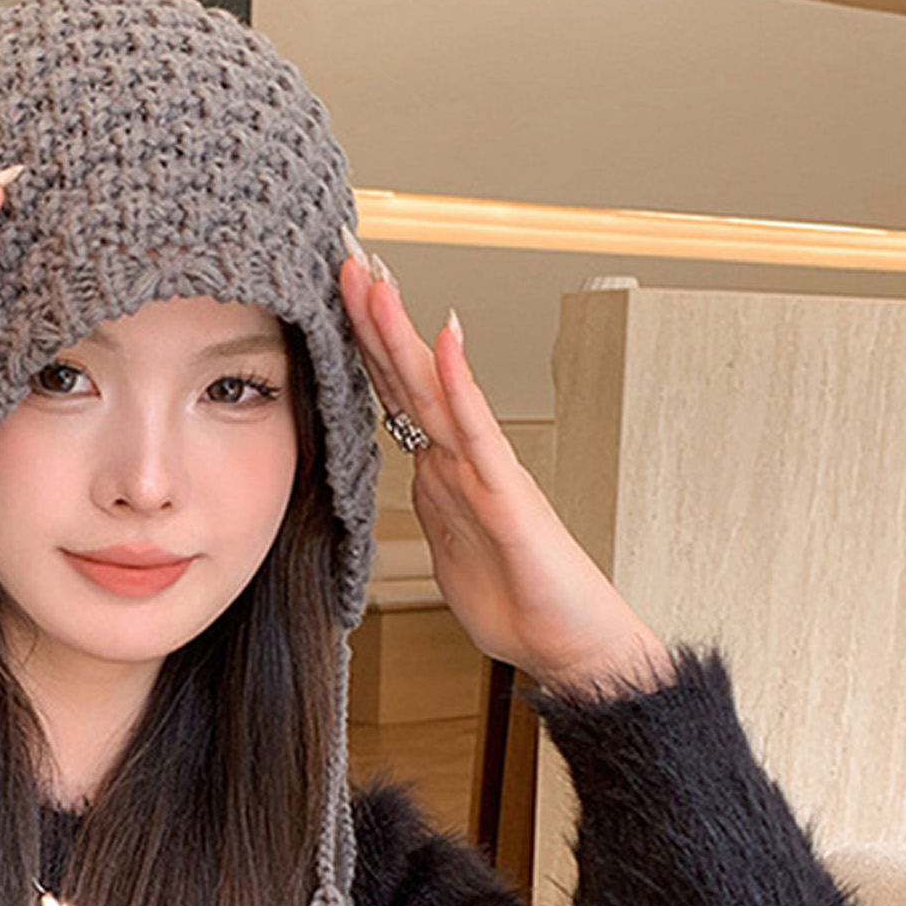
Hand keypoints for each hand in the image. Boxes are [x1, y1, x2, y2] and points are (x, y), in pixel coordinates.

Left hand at [338, 237, 673, 699]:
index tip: (334, 302)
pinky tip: (445, 340)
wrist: (571, 645)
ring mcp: (485, 473)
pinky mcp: (507, 497)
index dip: (361, 350)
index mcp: (443, 474)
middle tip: (347, 259)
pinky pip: (477, 433)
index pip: (392, 398)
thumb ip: (431, 511)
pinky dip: (458, 385)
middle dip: (374, 320)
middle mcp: (462, 461)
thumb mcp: (450, 553)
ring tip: (378, 280)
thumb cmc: (521, 602)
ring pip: (434, 391)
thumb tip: (412, 482)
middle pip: (406, 379)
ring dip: (403, 334)